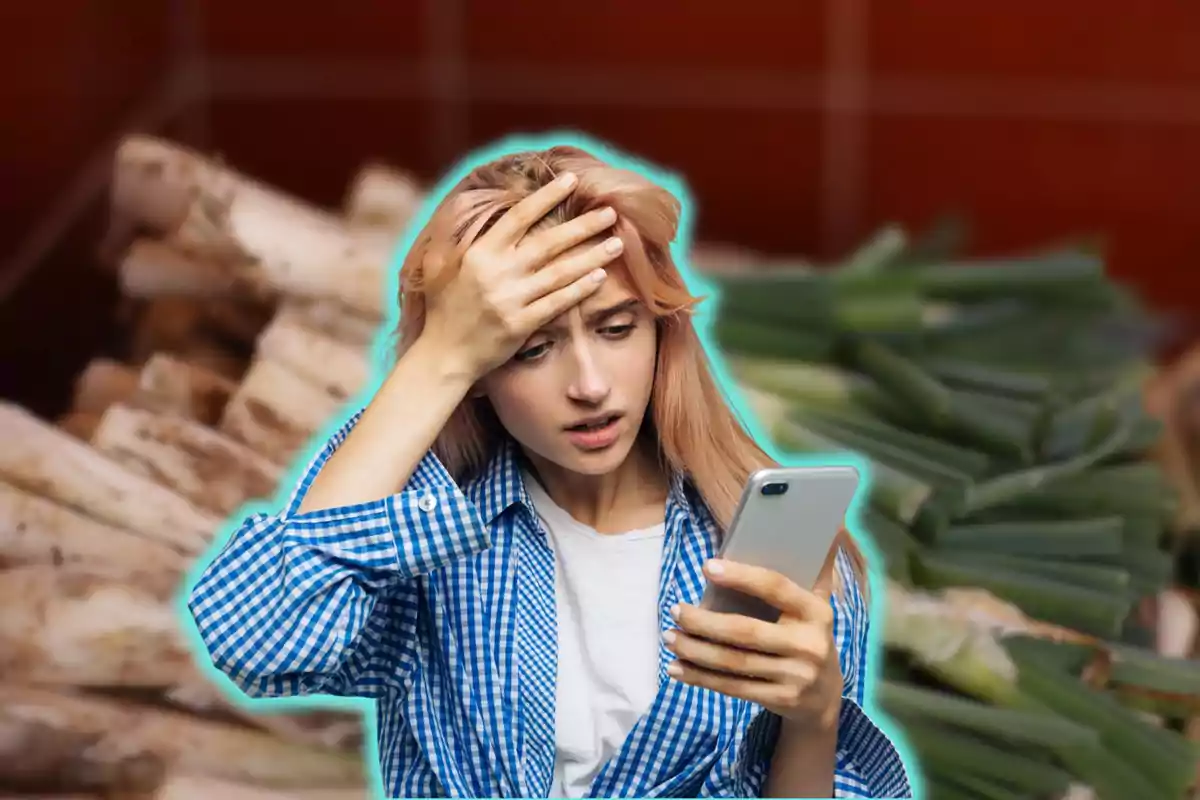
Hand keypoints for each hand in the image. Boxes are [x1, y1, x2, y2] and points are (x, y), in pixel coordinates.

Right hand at [419, 172, 622, 380]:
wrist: (443, 354)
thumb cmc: (444, 308)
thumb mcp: (442, 265)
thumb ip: (460, 236)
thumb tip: (469, 203)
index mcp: (480, 253)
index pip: (519, 217)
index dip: (547, 197)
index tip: (571, 181)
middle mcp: (497, 273)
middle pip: (548, 243)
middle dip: (583, 226)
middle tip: (610, 212)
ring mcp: (510, 300)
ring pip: (559, 273)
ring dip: (591, 257)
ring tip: (616, 243)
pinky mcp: (520, 325)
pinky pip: (557, 303)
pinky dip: (579, 289)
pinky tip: (600, 277)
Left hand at [664, 550, 843, 731]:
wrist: (826, 698)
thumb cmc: (809, 636)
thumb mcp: (818, 605)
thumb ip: (815, 570)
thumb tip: (827, 526)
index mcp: (817, 612)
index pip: (775, 587)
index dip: (741, 576)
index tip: (707, 566)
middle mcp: (808, 644)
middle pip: (745, 631)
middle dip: (704, 622)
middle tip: (675, 610)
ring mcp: (795, 676)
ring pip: (733, 662)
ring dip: (695, 651)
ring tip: (669, 637)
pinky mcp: (780, 700)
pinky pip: (733, 687)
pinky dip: (700, 678)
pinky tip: (677, 669)